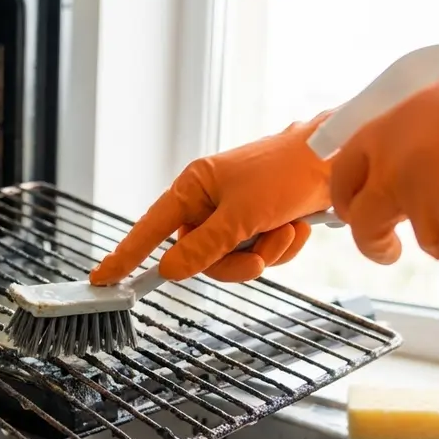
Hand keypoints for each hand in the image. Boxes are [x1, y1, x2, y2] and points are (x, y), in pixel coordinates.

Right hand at [89, 112, 332, 284]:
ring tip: (285, 231)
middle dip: (234, 263)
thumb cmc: (287, 171)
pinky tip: (296, 226)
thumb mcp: (242, 215)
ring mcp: (235, 213)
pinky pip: (258, 254)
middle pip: (198, 257)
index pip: (150, 229)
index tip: (103, 278)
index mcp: (193, 188)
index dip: (126, 256)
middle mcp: (210, 201)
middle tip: (258, 261)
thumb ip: (204, 247)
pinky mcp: (260, 222)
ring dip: (264, 254)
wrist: (336, 159)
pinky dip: (280, 247)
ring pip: (231, 259)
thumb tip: (170, 270)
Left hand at [329, 38, 438, 285]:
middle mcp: (403, 171)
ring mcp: (434, 210)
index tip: (351, 207)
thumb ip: (429, 125)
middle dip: (374, 243)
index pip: (345, 171)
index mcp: (395, 128)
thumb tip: (421, 143)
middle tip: (387, 250)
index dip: (346, 194)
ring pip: (434, 242)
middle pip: (365, 223)